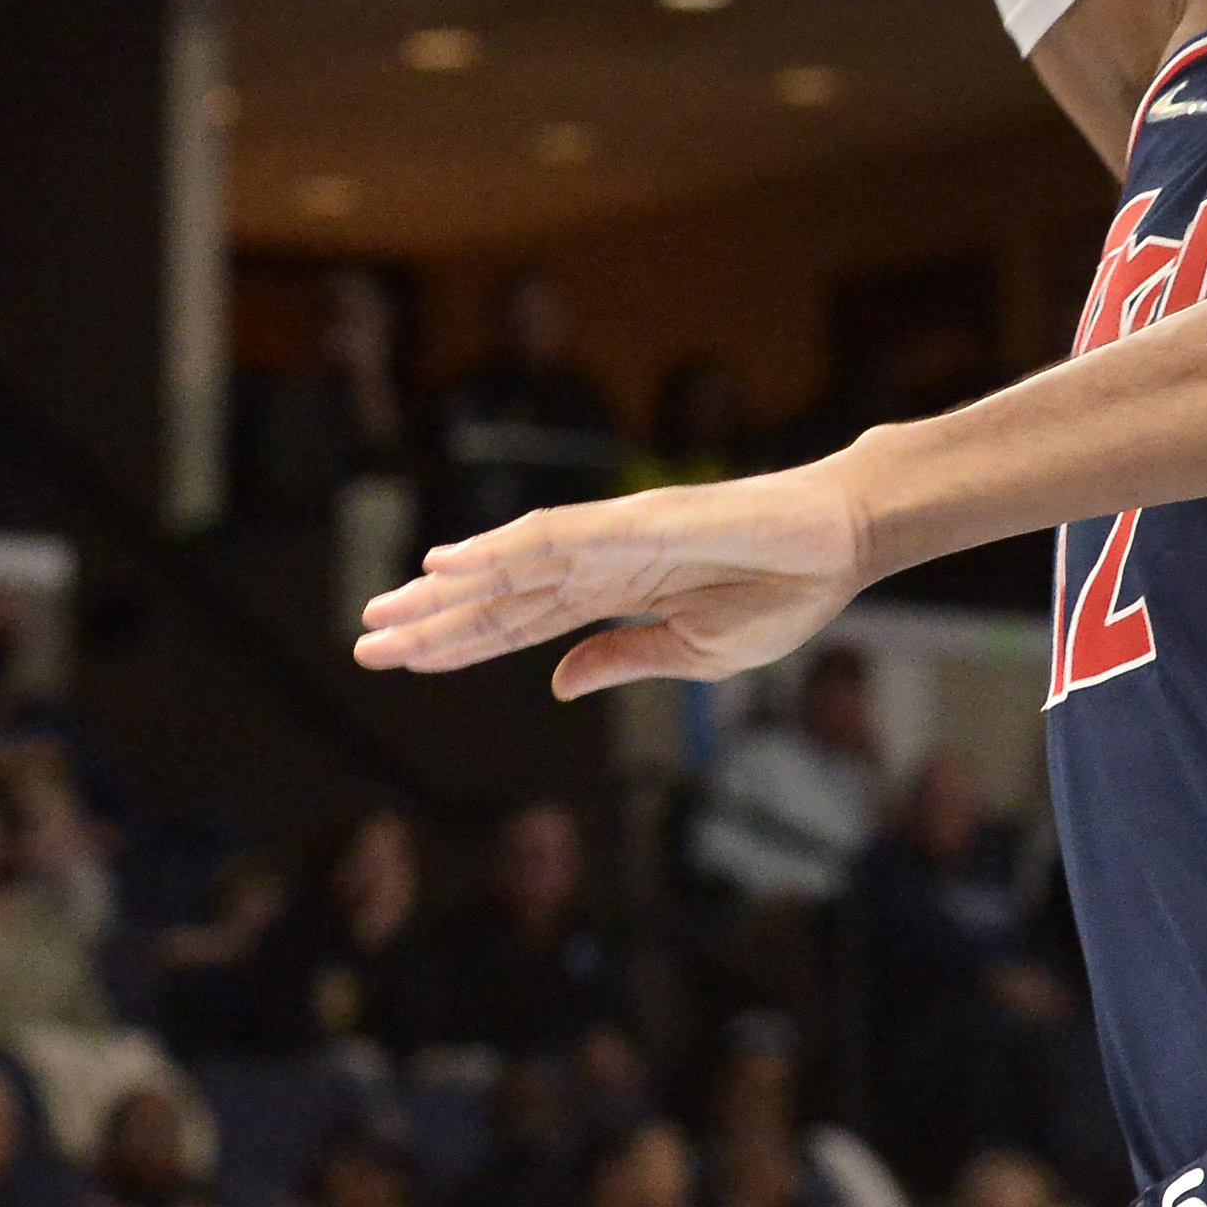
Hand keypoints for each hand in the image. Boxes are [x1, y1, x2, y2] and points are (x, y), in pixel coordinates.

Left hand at [359, 458, 888, 698]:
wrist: (842, 546)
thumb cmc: (786, 593)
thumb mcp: (695, 654)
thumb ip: (622, 659)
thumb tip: (557, 683)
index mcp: (616, 595)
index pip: (520, 624)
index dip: (460, 643)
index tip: (403, 661)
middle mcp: (599, 561)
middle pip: (500, 597)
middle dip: (432, 624)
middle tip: (364, 645)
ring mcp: (612, 538)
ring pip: (510, 568)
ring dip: (445, 594)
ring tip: (384, 615)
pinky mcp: (634, 524)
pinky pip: (552, 539)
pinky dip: (495, 551)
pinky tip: (447, 566)